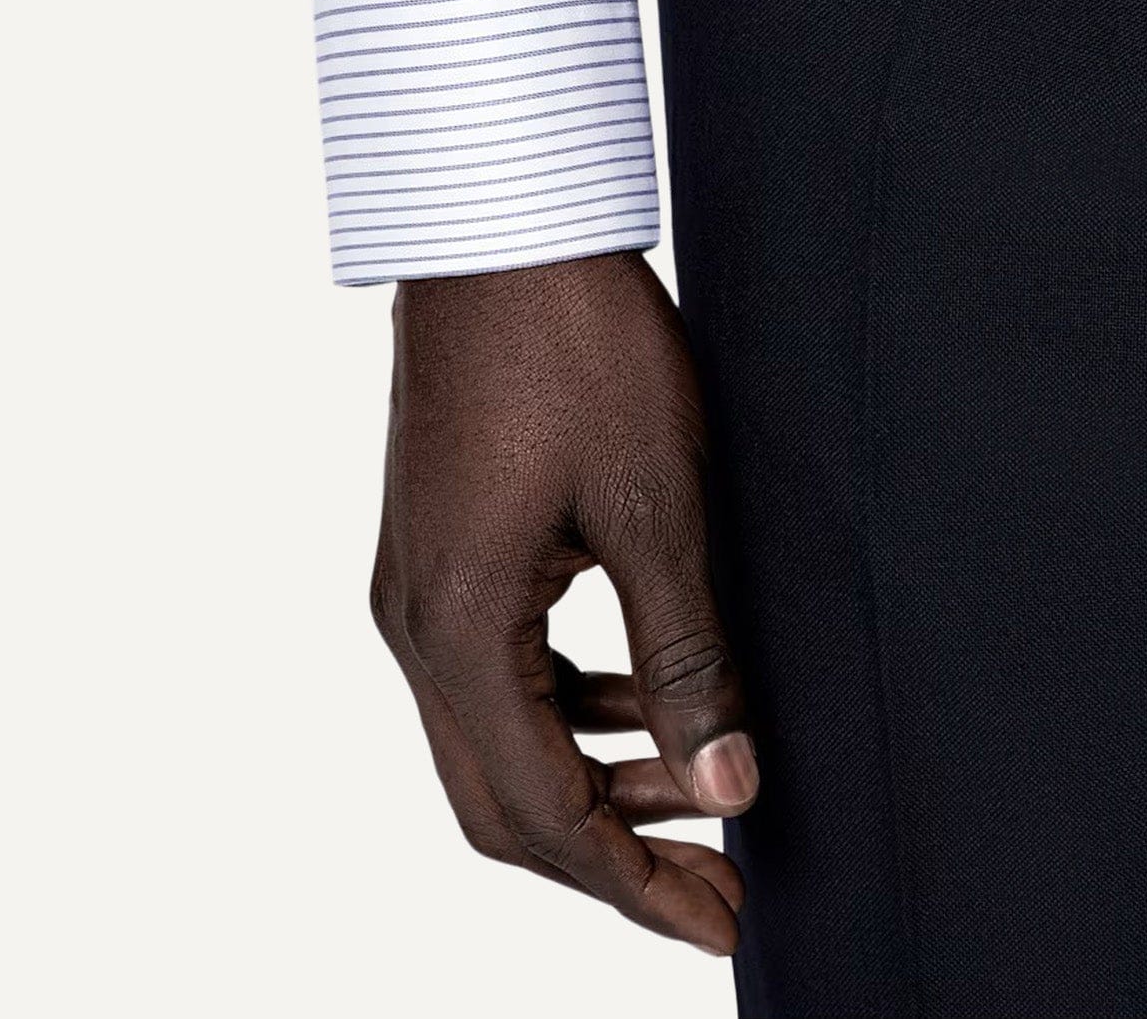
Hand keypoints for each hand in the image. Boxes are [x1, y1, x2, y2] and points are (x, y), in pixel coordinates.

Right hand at [370, 249, 758, 955]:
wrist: (501, 222)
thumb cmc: (576, 342)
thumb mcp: (656, 502)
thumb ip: (690, 657)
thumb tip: (731, 788)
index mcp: (458, 627)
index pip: (544, 817)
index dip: (637, 887)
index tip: (725, 923)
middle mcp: (415, 622)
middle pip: (502, 803)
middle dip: (613, 861)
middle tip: (718, 893)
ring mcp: (416, 584)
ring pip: (497, 740)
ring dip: (595, 782)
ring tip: (703, 794)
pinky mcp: (438, 547)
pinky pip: (498, 672)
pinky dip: (572, 709)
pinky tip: (644, 699)